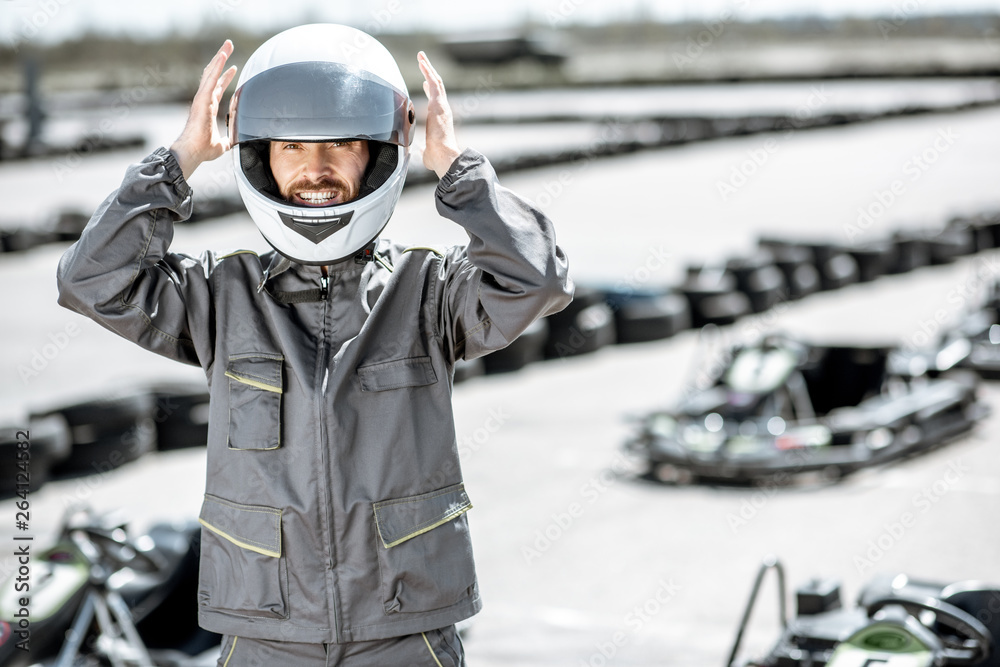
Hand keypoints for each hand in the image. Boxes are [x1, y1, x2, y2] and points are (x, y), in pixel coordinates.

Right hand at [170, 40, 237, 179]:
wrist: (193, 152)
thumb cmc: (202, 150)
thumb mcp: (221, 145)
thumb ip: (227, 140)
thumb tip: (232, 143)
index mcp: (208, 108)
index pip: (217, 88)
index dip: (225, 78)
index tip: (233, 69)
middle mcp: (204, 100)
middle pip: (213, 75)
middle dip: (222, 61)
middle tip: (229, 47)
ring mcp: (202, 99)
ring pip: (211, 73)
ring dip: (220, 58)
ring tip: (228, 45)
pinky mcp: (202, 100)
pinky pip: (211, 80)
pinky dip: (217, 67)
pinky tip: (223, 56)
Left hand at [417, 51, 461, 178]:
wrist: (444, 156)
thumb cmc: (436, 158)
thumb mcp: (425, 152)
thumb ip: (421, 150)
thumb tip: (416, 153)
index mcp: (439, 119)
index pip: (435, 101)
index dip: (429, 90)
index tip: (423, 83)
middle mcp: (442, 110)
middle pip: (436, 87)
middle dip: (428, 73)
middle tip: (422, 62)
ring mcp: (442, 106)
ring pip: (435, 81)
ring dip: (428, 68)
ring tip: (421, 56)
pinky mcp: (439, 104)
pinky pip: (434, 83)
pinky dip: (428, 71)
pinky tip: (422, 62)